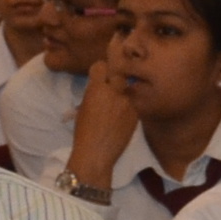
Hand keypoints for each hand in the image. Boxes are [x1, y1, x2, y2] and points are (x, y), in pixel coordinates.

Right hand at [66, 62, 139, 192]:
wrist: (97, 153)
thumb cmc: (83, 132)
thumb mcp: (83, 108)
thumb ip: (93, 93)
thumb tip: (100, 86)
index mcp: (96, 89)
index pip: (101, 66)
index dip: (100, 70)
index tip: (100, 73)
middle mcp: (115, 92)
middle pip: (119, 70)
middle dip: (116, 72)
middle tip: (115, 78)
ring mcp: (128, 102)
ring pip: (129, 87)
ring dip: (125, 90)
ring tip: (120, 99)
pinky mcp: (137, 113)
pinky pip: (134, 102)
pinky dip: (130, 105)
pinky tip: (123, 115)